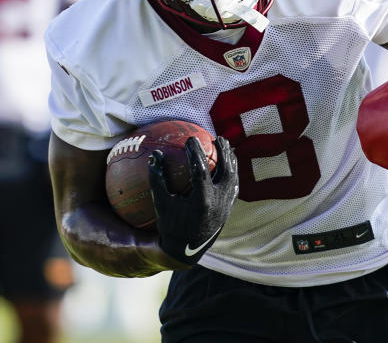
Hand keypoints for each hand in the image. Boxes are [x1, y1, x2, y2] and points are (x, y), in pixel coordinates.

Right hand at [148, 136, 238, 265]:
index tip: (190, 139)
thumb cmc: (171, 227)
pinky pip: (234, 187)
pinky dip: (232, 173)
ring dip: (231, 160)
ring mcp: (226, 206)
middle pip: (226, 170)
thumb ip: (157, 180)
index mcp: (202, 200)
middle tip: (217, 137)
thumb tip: (154, 155)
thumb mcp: (161, 205)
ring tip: (226, 146)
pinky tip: (228, 165)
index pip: (201, 170)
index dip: (196, 153)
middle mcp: (218, 202)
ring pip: (233, 177)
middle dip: (223, 151)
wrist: (186, 252)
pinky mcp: (228, 209)